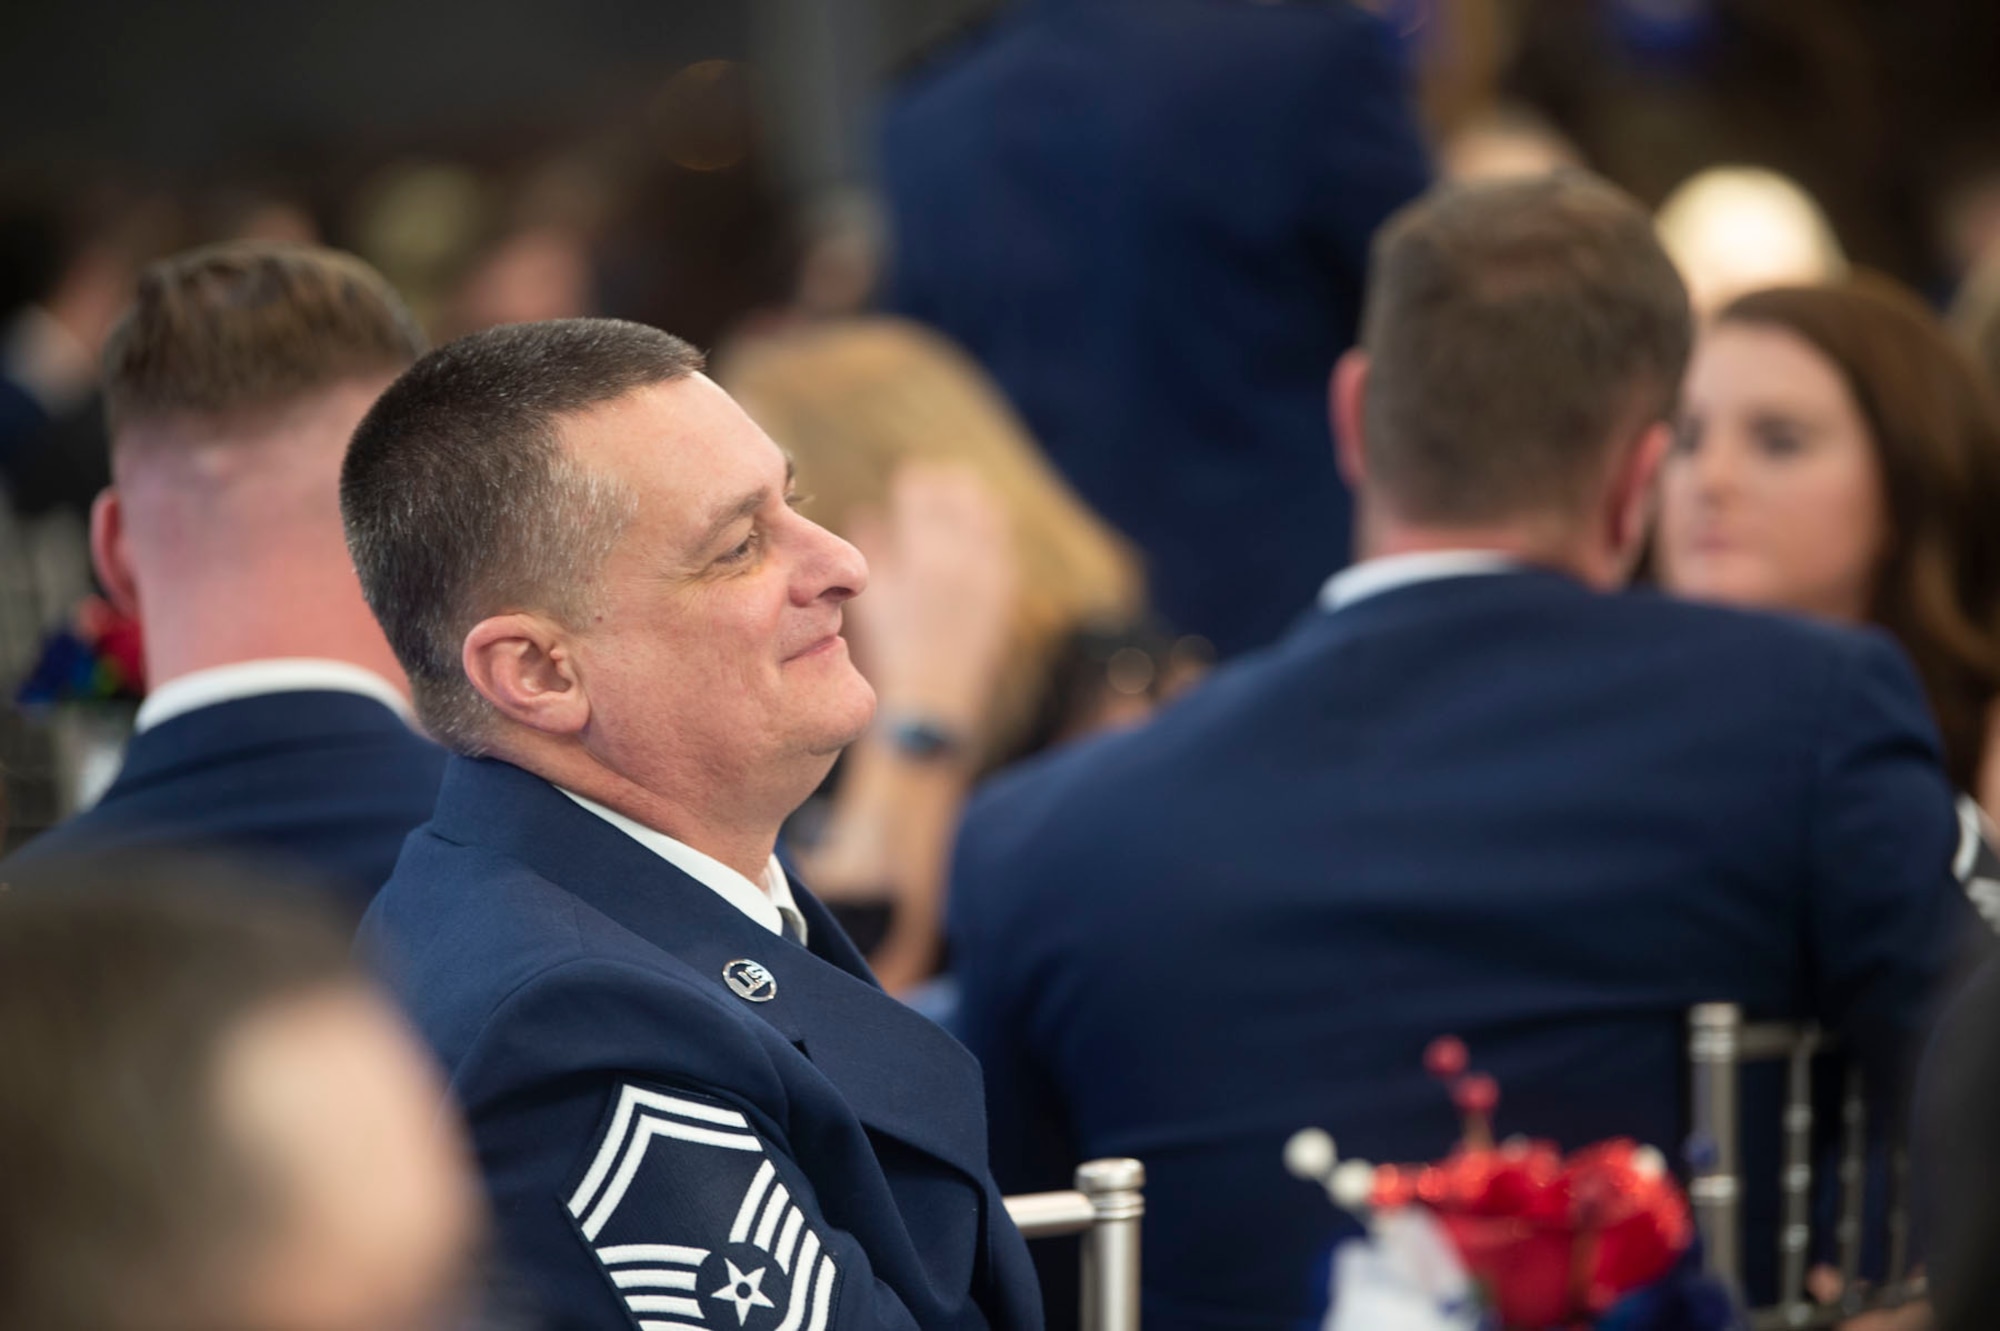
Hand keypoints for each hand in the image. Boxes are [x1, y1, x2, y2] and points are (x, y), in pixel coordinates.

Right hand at [845, 463, 1016, 737]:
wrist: (932, 698)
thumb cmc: (891, 650)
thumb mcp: (871, 597)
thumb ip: (873, 550)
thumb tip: (867, 512)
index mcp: (920, 557)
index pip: (922, 498)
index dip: (915, 485)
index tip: (910, 479)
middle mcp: (958, 561)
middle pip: (957, 502)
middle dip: (946, 488)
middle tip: (938, 482)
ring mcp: (985, 577)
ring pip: (986, 520)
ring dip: (974, 504)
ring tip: (964, 495)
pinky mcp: (1000, 595)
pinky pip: (1002, 548)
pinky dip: (993, 531)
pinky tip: (985, 527)